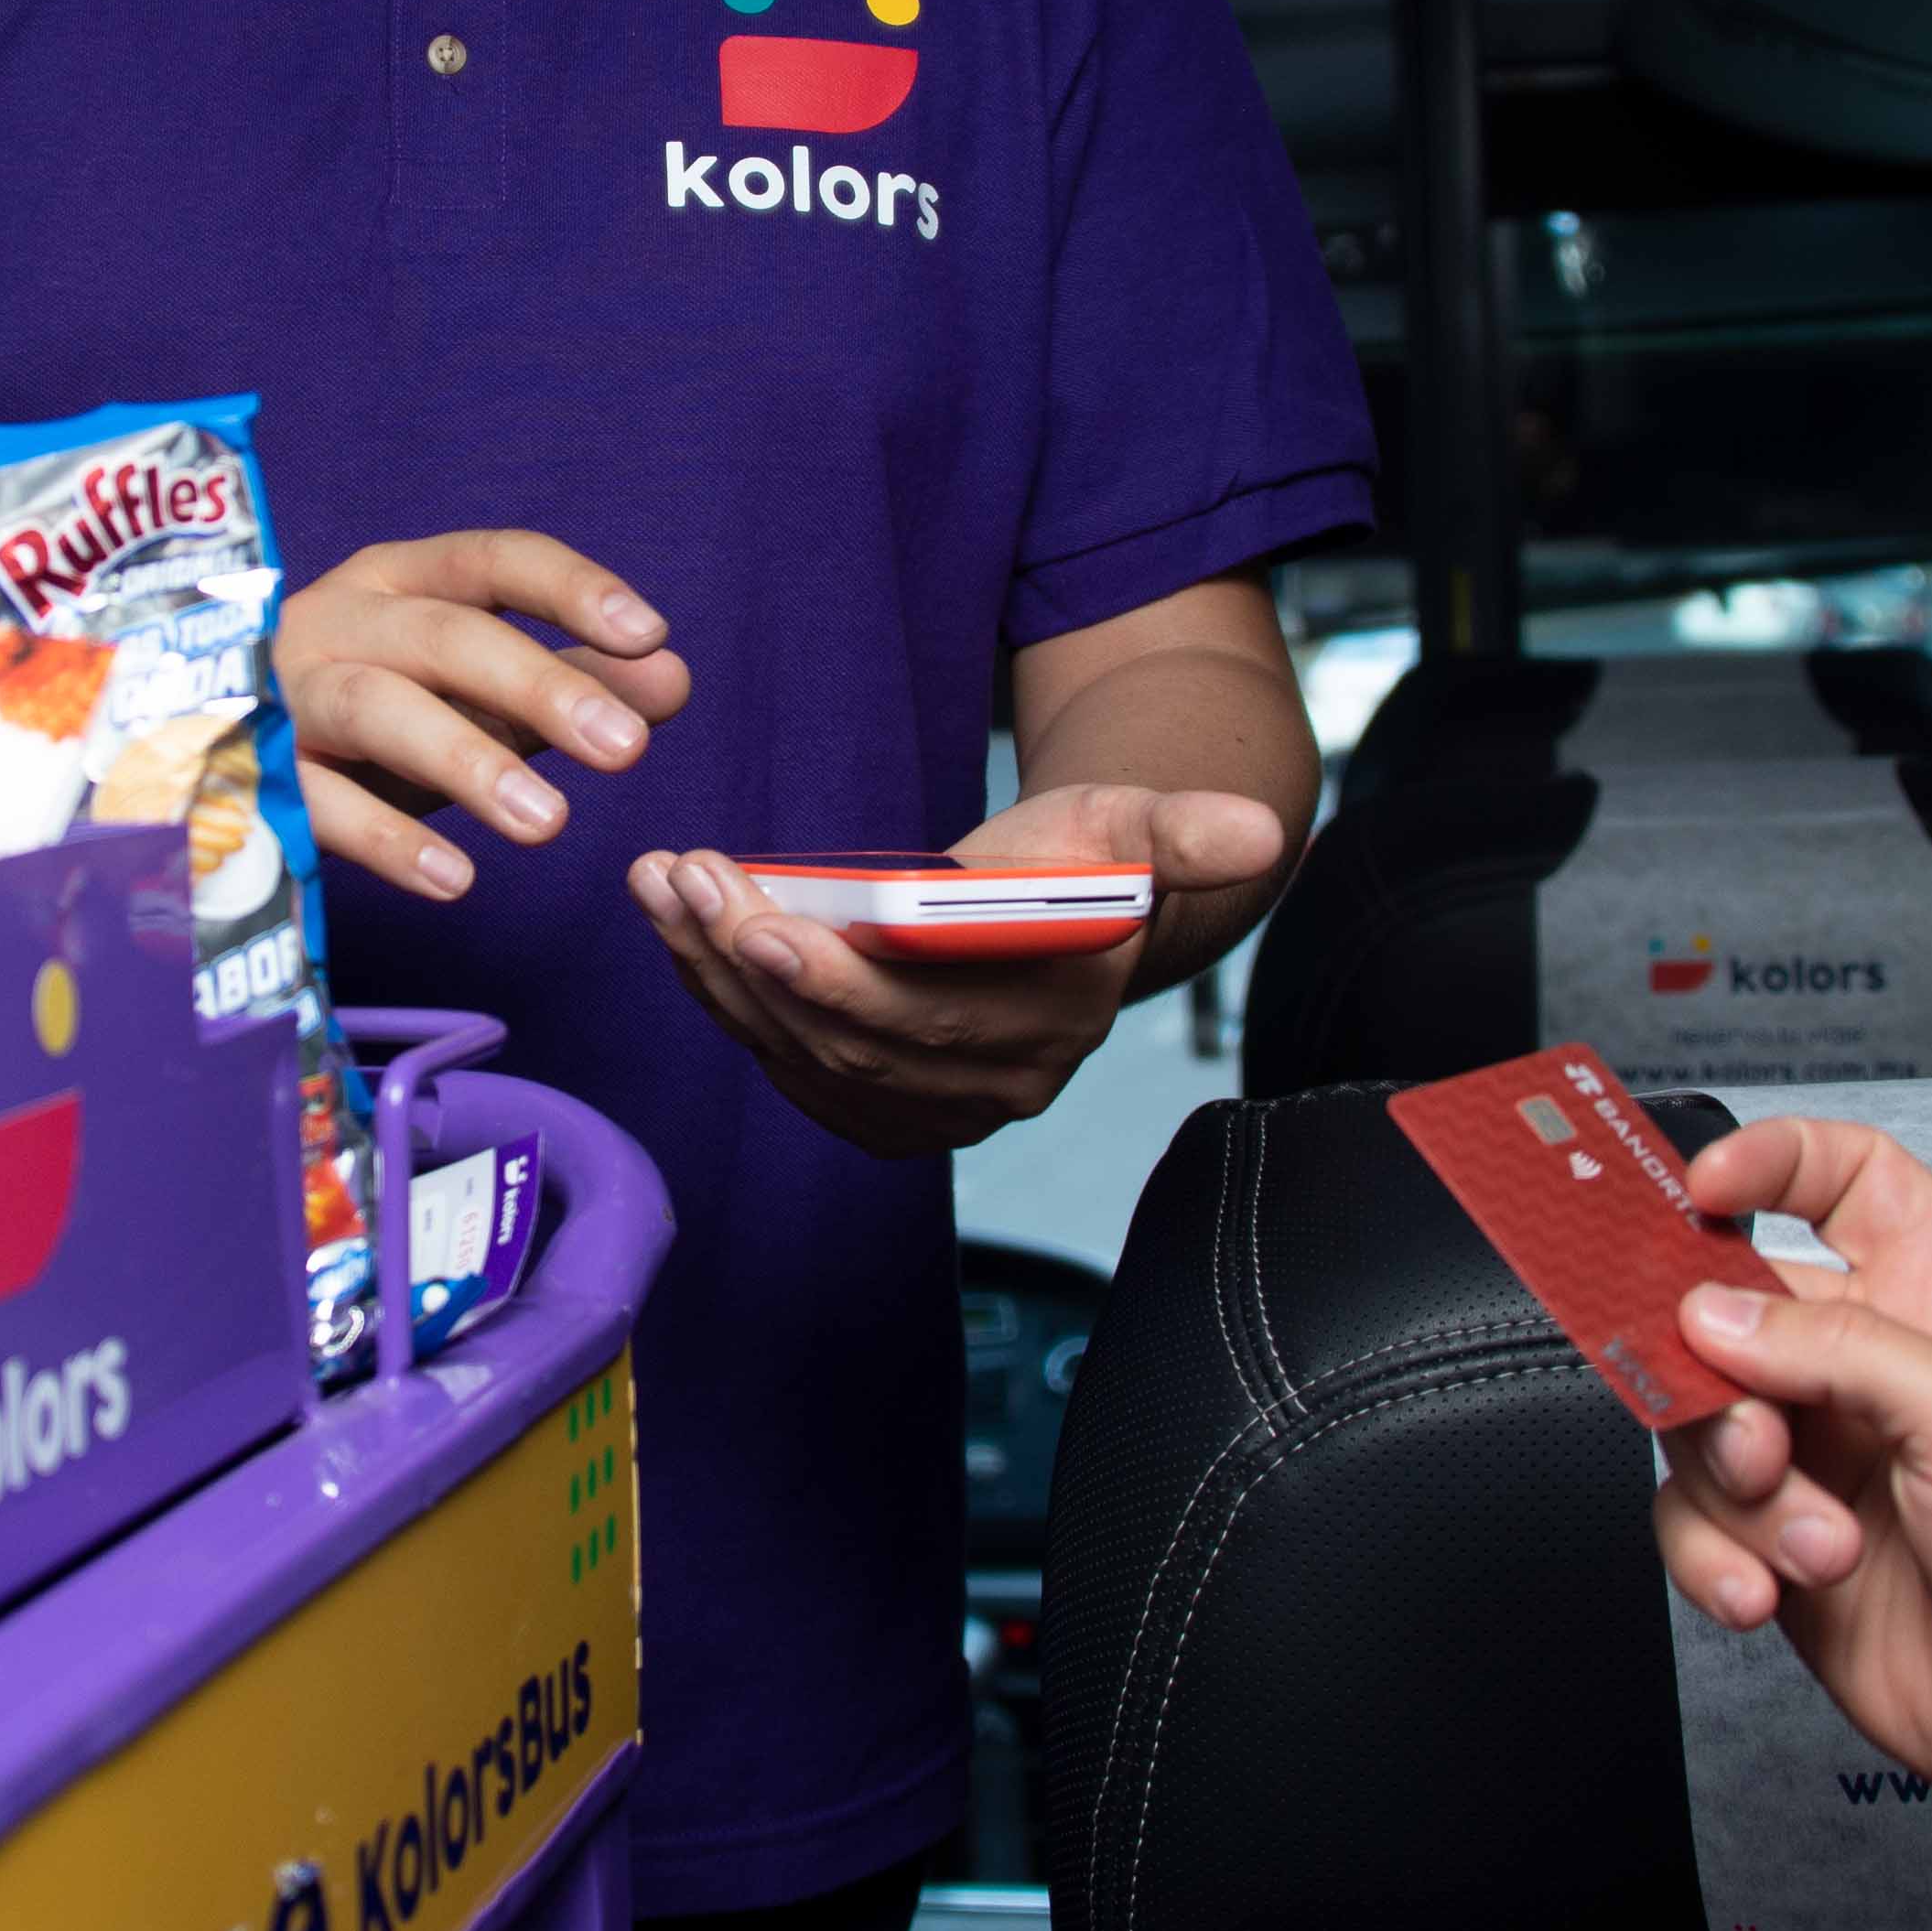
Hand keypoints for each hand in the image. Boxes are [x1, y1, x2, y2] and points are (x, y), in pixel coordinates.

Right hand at [274, 529, 687, 896]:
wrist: (190, 755)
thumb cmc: (359, 717)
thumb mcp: (464, 695)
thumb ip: (565, 685)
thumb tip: (671, 679)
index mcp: (395, 580)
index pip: (491, 561)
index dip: (571, 590)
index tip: (649, 636)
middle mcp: (335, 620)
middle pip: (441, 634)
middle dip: (539, 685)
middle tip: (626, 749)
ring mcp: (282, 695)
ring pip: (376, 709)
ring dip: (467, 760)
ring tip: (549, 823)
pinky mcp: (247, 776)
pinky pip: (317, 803)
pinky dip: (387, 840)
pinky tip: (455, 881)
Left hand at [626, 780, 1285, 1162]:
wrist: (1075, 910)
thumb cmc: (1093, 855)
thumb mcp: (1139, 825)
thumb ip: (1189, 833)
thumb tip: (1269, 831)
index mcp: (1055, 1019)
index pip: (930, 1019)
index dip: (839, 979)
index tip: (760, 919)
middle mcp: (994, 1084)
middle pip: (848, 1040)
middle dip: (749, 960)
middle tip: (684, 880)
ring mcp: (933, 1105)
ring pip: (800, 1055)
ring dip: (714, 974)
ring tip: (662, 885)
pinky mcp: (882, 1104)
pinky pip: (785, 1064)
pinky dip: (721, 998)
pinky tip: (678, 929)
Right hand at [1646, 1118, 1931, 1851]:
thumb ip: (1837, 1347)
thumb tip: (1716, 1315)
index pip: (1842, 1181)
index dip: (1767, 1164)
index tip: (1700, 1188)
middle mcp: (1876, 1370)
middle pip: (1733, 1307)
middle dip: (1714, 1368)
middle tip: (1747, 1425)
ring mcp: (1825, 1459)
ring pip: (1700, 1422)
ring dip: (1738, 1492)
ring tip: (1815, 1542)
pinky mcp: (1781, 1545)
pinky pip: (1691, 1522)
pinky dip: (1712, 1558)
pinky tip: (1770, 1589)